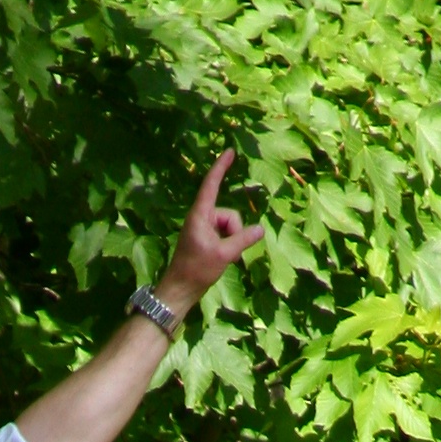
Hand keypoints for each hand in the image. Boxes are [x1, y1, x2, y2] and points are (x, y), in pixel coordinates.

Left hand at [158, 147, 263, 313]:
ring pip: (229, 228)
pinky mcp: (205, 240)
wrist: (180, 290)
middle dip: (234, 232)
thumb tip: (260, 229)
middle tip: (227, 253)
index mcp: (200, 215)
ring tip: (223, 259)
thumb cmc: (196, 270)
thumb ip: (243, 239)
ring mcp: (203, 230)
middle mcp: (201, 218)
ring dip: (232, 242)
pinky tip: (222, 260)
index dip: (221, 167)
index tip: (229, 151)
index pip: (211, 184)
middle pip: (229, 215)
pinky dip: (228, 247)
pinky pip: (225, 237)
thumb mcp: (224, 254)